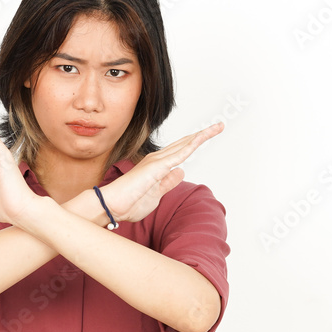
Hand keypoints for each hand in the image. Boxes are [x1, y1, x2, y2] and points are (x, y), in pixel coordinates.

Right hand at [101, 121, 223, 222]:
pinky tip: (202, 138)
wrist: (112, 206)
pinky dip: (192, 145)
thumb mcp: (156, 194)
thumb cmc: (129, 203)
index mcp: (157, 167)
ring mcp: (157, 162)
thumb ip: (168, 182)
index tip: (207, 137)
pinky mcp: (157, 168)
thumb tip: (181, 171)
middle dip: (203, 135)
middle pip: (185, 144)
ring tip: (218, 127)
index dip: (194, 143)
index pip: (180, 152)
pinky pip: (179, 154)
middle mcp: (157, 160)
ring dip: (202, 135)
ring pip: (185, 145)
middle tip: (219, 126)